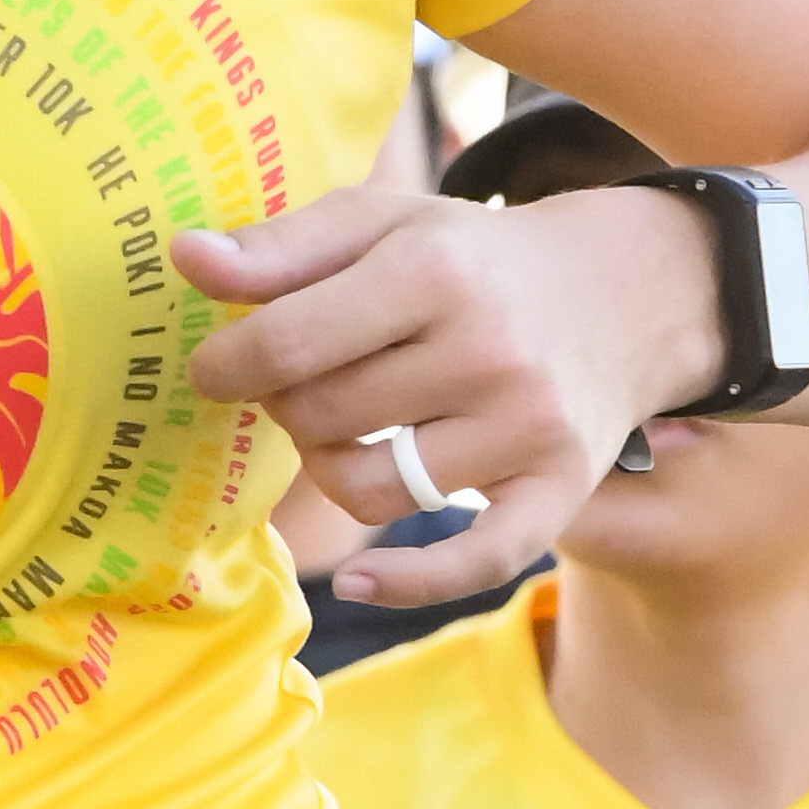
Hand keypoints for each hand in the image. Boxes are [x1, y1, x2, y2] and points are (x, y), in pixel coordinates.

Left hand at [175, 166, 722, 600]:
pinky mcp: (557, 489)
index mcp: (432, 271)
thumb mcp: (381, 225)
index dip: (227, 368)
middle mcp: (485, 350)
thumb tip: (183, 259)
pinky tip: (360, 584)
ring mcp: (526, 427)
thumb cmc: (472, 258)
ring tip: (353, 426)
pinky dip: (410, 582)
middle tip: (309, 381)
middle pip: (321, 420)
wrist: (625, 289)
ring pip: (370, 491)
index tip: (218, 369)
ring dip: (336, 467)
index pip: (285, 346)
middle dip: (290, 406)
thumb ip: (280, 246)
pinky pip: (474, 561)